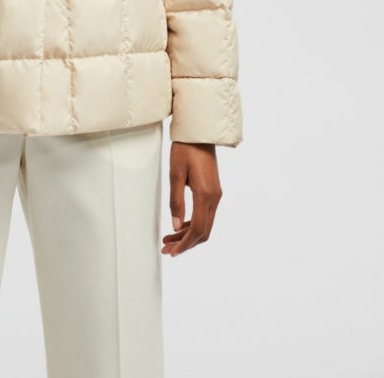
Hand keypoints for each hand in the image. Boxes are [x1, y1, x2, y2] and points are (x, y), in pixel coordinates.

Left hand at [161, 142, 221, 256]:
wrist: (199, 132)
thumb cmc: (185, 149)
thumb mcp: (175, 174)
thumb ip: (176, 201)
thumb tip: (175, 227)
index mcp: (205, 195)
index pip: (197, 229)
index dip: (185, 244)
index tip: (172, 252)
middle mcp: (214, 197)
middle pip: (203, 231)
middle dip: (186, 244)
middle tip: (167, 250)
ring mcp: (216, 194)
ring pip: (205, 224)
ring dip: (188, 235)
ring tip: (169, 240)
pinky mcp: (213, 190)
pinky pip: (205, 214)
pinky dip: (193, 224)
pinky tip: (180, 225)